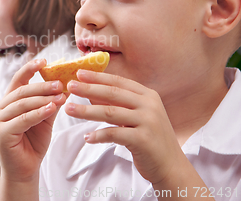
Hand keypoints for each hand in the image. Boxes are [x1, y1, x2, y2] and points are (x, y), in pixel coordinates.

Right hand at [0, 59, 66, 182]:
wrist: (25, 170)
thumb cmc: (33, 144)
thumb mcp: (45, 119)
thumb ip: (51, 103)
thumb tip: (65, 87)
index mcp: (8, 103)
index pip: (18, 80)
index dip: (30, 68)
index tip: (44, 60)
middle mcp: (0, 109)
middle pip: (22, 91)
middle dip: (42, 85)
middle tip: (60, 82)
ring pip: (23, 104)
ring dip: (43, 98)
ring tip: (60, 95)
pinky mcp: (2, 133)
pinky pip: (23, 119)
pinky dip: (38, 112)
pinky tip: (51, 108)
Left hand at [65, 69, 183, 184]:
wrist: (171, 167)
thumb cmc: (150, 139)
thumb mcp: (138, 116)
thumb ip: (119, 104)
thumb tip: (90, 92)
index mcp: (148, 96)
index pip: (118, 82)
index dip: (98, 77)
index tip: (79, 73)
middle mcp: (149, 105)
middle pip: (112, 94)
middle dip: (88, 89)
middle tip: (70, 86)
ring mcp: (148, 122)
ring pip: (110, 112)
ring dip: (86, 111)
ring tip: (69, 109)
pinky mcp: (143, 140)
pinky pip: (114, 134)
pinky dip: (98, 135)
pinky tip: (87, 138)